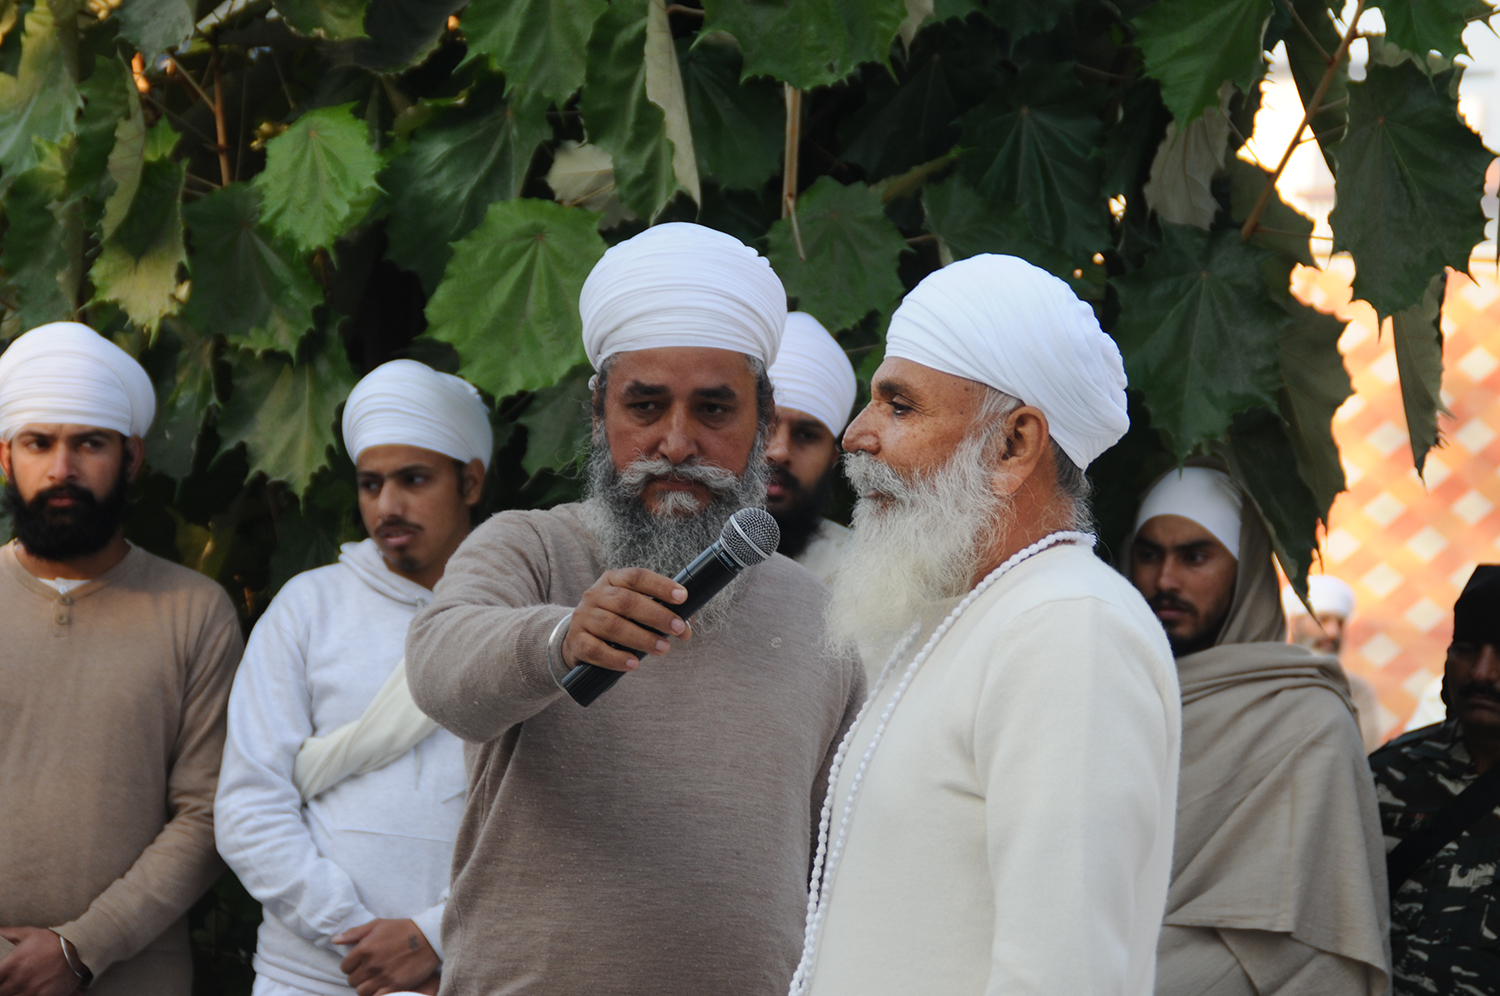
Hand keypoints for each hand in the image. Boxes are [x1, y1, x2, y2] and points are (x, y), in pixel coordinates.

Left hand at [0, 928, 82, 995]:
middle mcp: (18, 980)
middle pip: (1, 991)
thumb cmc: (52, 940)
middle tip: (7, 983)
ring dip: (12, 993)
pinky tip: (28, 992)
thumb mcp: (29, 933)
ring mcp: (31, 990)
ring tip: (17, 988)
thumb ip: (9, 933)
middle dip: (2, 988)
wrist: (78, 949)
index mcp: (12, 965)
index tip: (0, 976)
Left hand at [334, 919, 439, 995]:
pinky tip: (382, 987)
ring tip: (375, 980)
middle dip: (358, 977)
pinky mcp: (394, 986)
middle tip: (369, 971)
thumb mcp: (377, 924)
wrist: (428, 937)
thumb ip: (354, 933)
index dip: (351, 966)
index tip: (360, 964)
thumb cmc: (402, 929)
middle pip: (352, 981)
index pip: (345, 967)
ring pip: (361, 991)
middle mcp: (371, 964)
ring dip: (366, 987)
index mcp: (364, 948)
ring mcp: (383, 976)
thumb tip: (334, 940)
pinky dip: (376, 994)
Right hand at [562, 567, 692, 671]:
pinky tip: (633, 663)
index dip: (660, 586)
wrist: (579, 639)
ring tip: (663, 649)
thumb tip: (686, 628)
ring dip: (641, 638)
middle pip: (626, 601)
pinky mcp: (576, 641)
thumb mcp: (635, 611)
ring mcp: (583, 617)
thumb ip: (660, 615)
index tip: (682, 597)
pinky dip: (616, 658)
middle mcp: (595, 594)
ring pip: (612, 625)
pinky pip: (595, 649)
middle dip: (656, 615)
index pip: (637, 577)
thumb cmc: (616, 621)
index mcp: (612, 580)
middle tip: (678, 628)